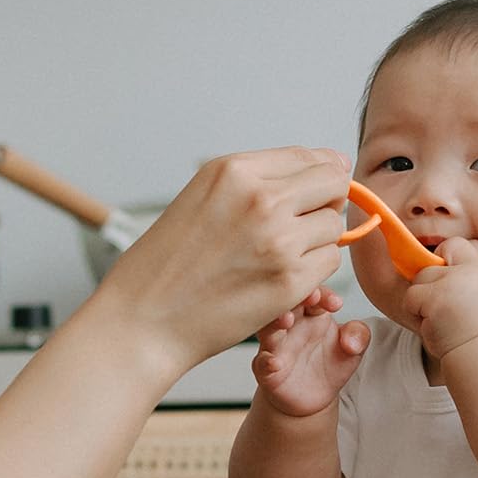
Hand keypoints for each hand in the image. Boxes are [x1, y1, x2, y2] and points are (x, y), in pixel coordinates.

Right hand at [103, 148, 351, 372]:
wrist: (143, 321)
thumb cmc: (167, 266)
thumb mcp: (203, 197)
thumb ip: (258, 181)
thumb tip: (328, 164)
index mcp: (234, 171)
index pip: (309, 156)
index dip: (320, 175)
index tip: (315, 193)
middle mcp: (260, 198)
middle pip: (333, 184)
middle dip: (325, 203)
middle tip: (299, 226)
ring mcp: (278, 239)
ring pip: (334, 226)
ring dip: (317, 241)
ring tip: (279, 256)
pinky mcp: (290, 280)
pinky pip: (330, 263)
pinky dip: (313, 273)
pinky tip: (278, 279)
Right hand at [254, 288, 369, 417]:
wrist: (314, 397)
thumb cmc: (331, 365)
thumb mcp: (353, 350)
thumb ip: (359, 337)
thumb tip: (350, 341)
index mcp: (312, 314)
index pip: (314, 295)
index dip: (323, 295)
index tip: (336, 304)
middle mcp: (291, 326)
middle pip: (287, 304)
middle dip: (295, 298)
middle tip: (310, 297)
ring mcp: (276, 347)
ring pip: (269, 329)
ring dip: (275, 322)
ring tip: (287, 320)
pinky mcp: (268, 371)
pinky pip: (262, 363)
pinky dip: (266, 361)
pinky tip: (274, 361)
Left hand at [401, 236, 477, 362]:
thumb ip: (465, 278)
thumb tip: (430, 263)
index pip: (458, 244)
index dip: (448, 260)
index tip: (451, 283)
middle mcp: (472, 269)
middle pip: (434, 261)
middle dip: (432, 283)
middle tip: (445, 307)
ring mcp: (453, 281)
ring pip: (420, 278)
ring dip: (423, 301)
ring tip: (442, 320)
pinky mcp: (435, 297)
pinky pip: (410, 298)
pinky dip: (415, 315)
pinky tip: (434, 327)